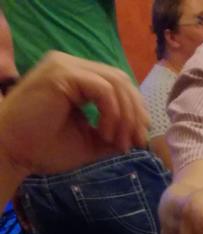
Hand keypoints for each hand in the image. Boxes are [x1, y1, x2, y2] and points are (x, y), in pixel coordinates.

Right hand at [0, 52, 147, 179]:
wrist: (14, 150)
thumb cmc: (45, 147)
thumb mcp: (90, 142)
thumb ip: (114, 134)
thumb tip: (140, 136)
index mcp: (77, 78)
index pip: (117, 84)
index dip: (135, 110)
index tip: (139, 139)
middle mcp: (72, 66)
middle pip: (121, 80)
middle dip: (135, 113)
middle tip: (136, 143)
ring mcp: (65, 66)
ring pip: (115, 82)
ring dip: (125, 116)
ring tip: (119, 143)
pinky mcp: (62, 74)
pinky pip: (102, 89)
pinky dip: (112, 113)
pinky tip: (105, 134)